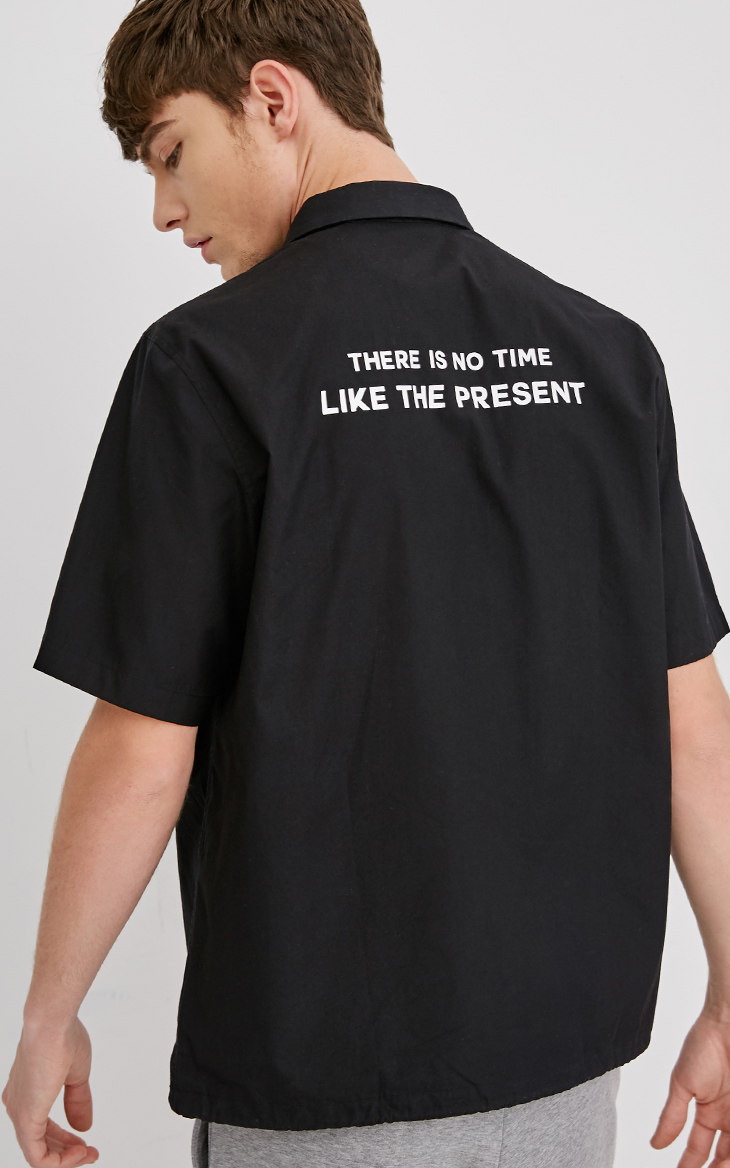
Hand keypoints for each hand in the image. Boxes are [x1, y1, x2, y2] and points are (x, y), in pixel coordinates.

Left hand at [2, 1016, 98, 1166]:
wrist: (52, 1023)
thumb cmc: (63, 1037)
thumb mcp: (76, 1074)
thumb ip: (77, 1101)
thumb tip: (83, 1127)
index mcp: (26, 1093)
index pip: (42, 1129)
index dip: (66, 1139)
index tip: (87, 1142)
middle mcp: (17, 1106)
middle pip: (40, 1144)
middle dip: (68, 1153)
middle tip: (91, 1152)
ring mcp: (19, 1114)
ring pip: (38, 1154)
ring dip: (66, 1159)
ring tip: (88, 1153)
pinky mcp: (25, 1119)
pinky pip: (38, 1157)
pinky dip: (60, 1162)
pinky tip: (80, 1152)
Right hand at [650, 1010, 729, 1166]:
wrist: (728, 1024)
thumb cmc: (705, 1045)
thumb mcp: (683, 1084)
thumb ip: (671, 1117)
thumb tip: (655, 1143)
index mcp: (709, 1112)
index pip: (699, 1147)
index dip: (690, 1164)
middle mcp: (728, 1118)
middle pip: (722, 1156)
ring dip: (725, 1163)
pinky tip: (726, 1160)